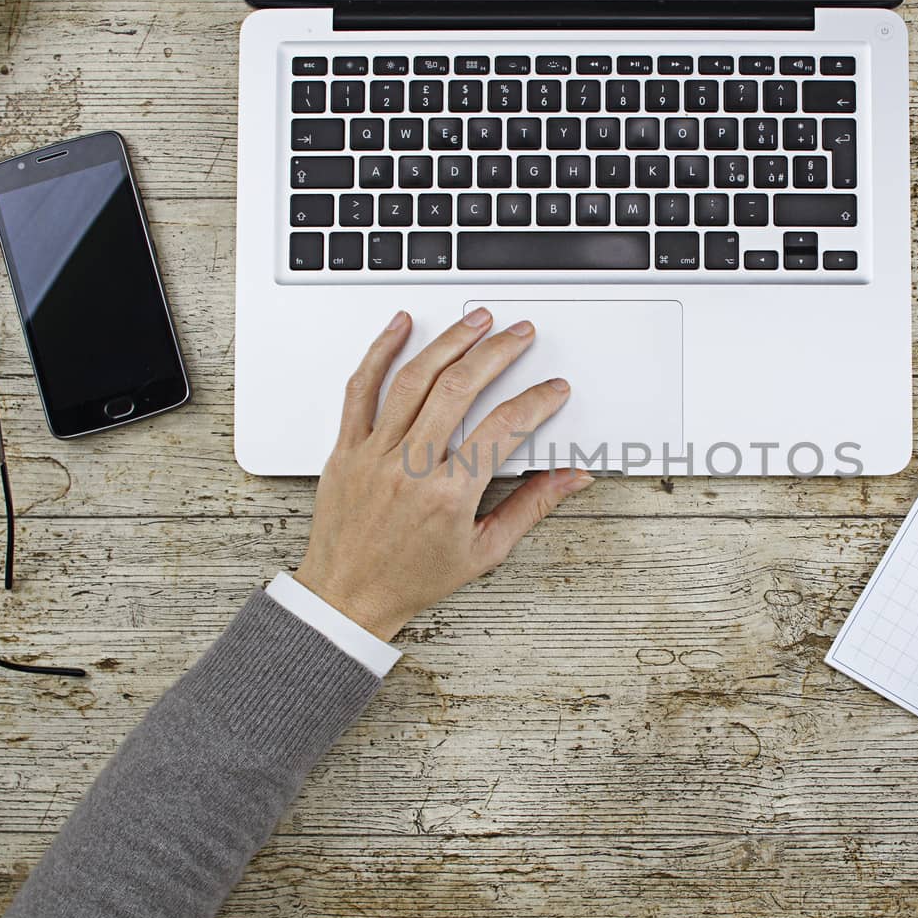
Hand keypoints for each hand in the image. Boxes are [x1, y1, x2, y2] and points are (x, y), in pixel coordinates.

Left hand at [295, 308, 592, 639]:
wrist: (347, 596)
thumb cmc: (411, 578)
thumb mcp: (484, 551)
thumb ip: (531, 507)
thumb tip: (570, 478)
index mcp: (448, 496)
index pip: (504, 429)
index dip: (536, 402)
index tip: (553, 389)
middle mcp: (410, 468)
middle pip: (458, 390)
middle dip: (497, 353)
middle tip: (519, 334)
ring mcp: (375, 454)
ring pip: (413, 380)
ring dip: (449, 342)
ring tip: (476, 321)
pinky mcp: (347, 449)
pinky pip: (361, 390)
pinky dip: (380, 352)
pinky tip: (400, 326)